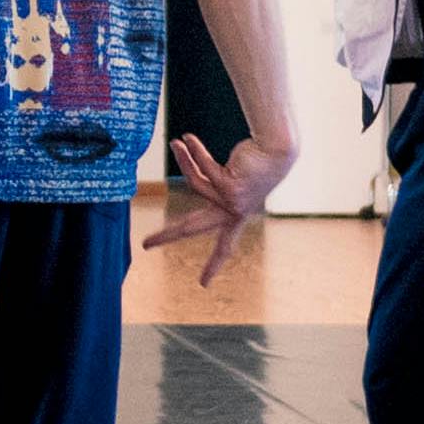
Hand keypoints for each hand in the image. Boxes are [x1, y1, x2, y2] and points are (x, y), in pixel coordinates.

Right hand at [141, 131, 294, 286]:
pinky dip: (194, 152)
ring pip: (195, 184)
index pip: (225, 245)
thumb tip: (184, 162)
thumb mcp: (232, 177)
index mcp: (238, 215)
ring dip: (184, 161)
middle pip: (194, 227)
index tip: (204, 284)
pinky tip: (186, 139)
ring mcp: (231, 201)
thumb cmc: (260, 161)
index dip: (213, 264)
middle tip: (145, 244)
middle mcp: (234, 212)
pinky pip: (204, 168)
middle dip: (167, 235)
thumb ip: (210, 182)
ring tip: (176, 143)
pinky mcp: (229, 187)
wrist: (278, 150)